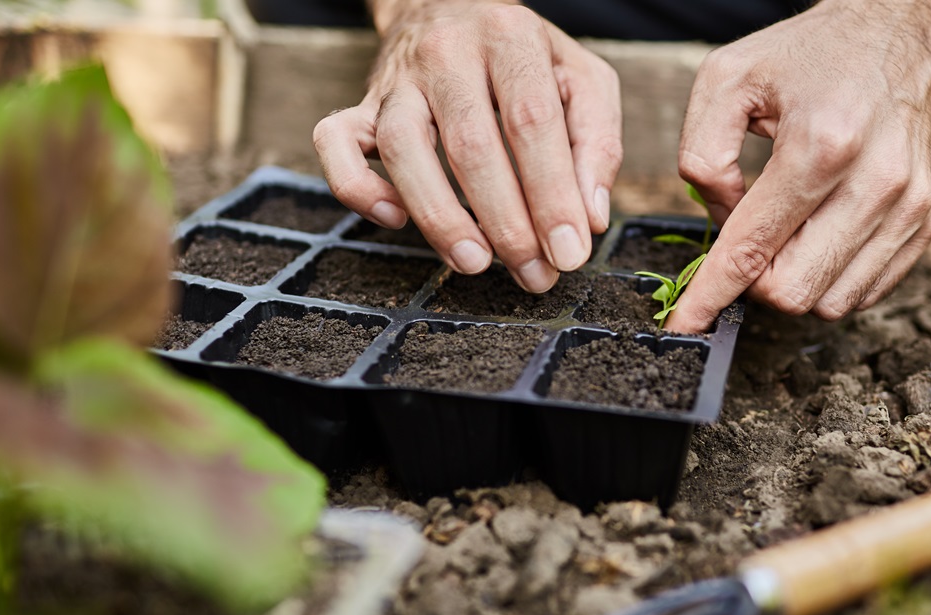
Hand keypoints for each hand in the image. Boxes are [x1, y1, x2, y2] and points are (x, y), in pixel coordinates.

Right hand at [314, 0, 621, 292]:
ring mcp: (397, 80)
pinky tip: (395, 220)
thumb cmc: (523, 57)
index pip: (532, 122)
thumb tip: (589, 219)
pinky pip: (334, 143)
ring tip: (475, 263)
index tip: (569, 252)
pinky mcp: (360, 104)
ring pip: (401, 148)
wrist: (448, 7)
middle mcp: (447, 52)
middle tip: (534, 273)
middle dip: (506, 223)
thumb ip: (596, 142)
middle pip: (470, 144)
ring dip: (439, 217)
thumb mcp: (581, 79)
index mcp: (510, 37)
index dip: (551, 194)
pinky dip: (358, 188)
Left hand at [666, 0, 930, 332]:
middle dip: (753, 282)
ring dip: (793, 281)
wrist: (900, 32)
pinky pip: (865, 291)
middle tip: (745, 241)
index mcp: (821, 145)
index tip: (685, 323)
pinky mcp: (930, 220)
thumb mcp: (727, 79)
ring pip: (830, 301)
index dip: (711, 294)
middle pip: (792, 290)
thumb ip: (702, 154)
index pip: (753, 248)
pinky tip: (818, 235)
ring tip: (785, 230)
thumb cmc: (809, 55)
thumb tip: (718, 219)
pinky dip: (829, 278)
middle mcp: (877, 182)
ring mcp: (911, 206)